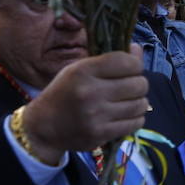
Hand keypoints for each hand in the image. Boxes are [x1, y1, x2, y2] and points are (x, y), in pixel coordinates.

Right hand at [22, 47, 148, 164]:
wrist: (44, 126)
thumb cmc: (65, 92)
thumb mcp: (80, 69)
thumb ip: (110, 59)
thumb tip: (137, 50)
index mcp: (84, 70)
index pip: (128, 62)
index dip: (135, 64)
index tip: (131, 69)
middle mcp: (90, 92)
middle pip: (139, 84)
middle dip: (138, 84)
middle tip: (130, 87)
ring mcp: (96, 115)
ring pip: (140, 104)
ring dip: (139, 102)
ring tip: (128, 101)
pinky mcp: (101, 134)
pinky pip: (135, 123)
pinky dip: (135, 118)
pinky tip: (126, 115)